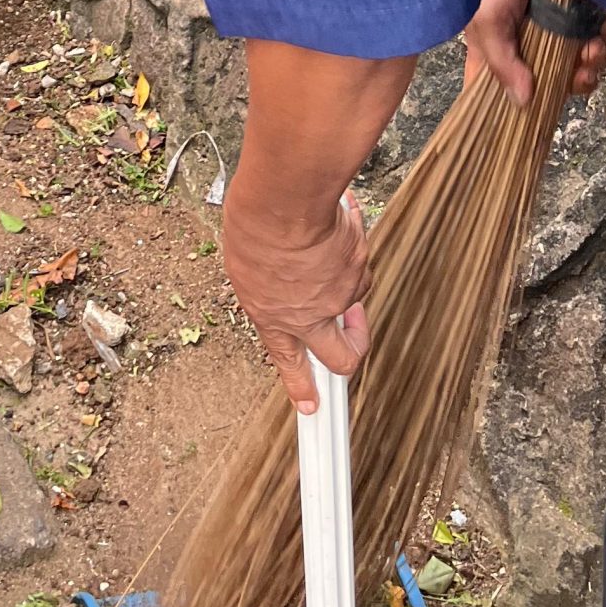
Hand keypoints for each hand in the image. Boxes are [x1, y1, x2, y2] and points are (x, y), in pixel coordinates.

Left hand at [220, 179, 369, 413]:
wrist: (284, 200)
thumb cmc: (254, 226)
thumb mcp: (245, 264)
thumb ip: (268, 284)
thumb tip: (279, 282)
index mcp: (273, 317)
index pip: (290, 364)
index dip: (303, 388)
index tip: (311, 407)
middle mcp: (310, 314)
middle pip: (345, 357)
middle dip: (353, 351)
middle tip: (353, 337)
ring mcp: (339, 294)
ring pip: (353, 298)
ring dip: (345, 280)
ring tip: (325, 247)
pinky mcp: (359, 266)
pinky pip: (360, 262)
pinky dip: (351, 248)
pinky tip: (335, 226)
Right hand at [462, 0, 605, 104]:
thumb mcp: (487, 18)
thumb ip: (501, 61)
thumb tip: (524, 103)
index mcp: (497, 51)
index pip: (505, 93)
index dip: (525, 108)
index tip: (545, 109)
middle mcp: (528, 45)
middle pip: (554, 83)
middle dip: (573, 81)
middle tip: (582, 71)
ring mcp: (556, 28)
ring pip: (581, 63)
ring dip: (593, 61)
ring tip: (593, 46)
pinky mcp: (580, 12)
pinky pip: (599, 37)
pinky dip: (604, 37)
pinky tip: (599, 28)